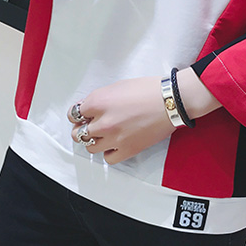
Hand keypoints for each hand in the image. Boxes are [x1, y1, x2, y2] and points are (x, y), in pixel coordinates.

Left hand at [70, 70, 220, 164]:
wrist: (171, 101)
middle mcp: (103, 122)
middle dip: (82, 128)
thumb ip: (99, 98)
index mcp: (98, 102)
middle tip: (89, 126)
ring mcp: (114, 138)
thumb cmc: (148, 90)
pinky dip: (108, 153)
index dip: (79, 114)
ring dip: (94, 141)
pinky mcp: (127, 150)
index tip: (83, 115)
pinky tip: (114, 145)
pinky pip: (108, 159)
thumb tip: (88, 108)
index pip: (74, 114)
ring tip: (103, 136)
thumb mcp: (118, 86)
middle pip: (79, 133)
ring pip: (90, 147)